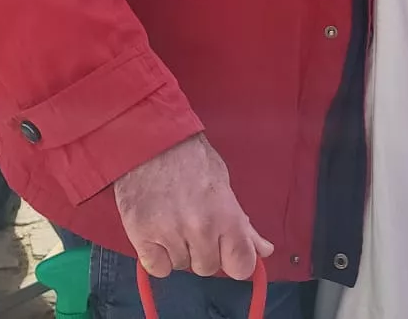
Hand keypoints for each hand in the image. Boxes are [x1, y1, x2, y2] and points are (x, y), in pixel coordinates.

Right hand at [113, 134, 272, 279]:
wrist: (149, 139)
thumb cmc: (189, 156)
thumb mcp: (223, 184)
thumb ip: (242, 223)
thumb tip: (264, 250)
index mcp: (227, 217)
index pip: (242, 267)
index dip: (233, 260)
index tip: (225, 250)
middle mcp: (201, 230)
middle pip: (207, 268)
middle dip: (201, 250)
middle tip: (191, 222)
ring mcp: (170, 235)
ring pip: (181, 266)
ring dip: (177, 250)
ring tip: (170, 219)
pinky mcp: (142, 236)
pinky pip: (157, 268)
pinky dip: (156, 256)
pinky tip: (156, 233)